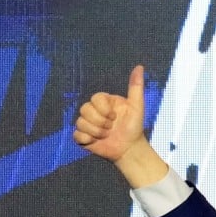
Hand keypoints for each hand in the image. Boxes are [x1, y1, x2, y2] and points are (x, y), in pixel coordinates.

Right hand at [73, 65, 165, 186]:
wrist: (130, 150)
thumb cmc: (134, 127)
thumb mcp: (137, 106)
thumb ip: (136, 87)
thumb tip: (140, 66)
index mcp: (104, 102)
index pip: (95, 98)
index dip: (104, 109)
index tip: (115, 117)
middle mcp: (94, 111)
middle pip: (84, 109)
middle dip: (100, 122)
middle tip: (111, 128)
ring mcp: (88, 124)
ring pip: (80, 122)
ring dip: (96, 132)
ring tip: (107, 136)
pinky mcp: (83, 137)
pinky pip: (76, 135)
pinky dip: (86, 140)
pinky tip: (96, 142)